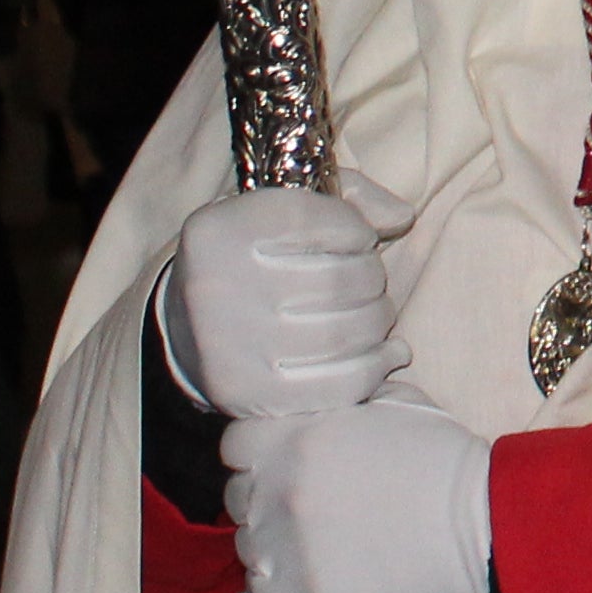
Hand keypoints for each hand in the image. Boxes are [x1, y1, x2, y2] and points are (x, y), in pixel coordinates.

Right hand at [161, 176, 409, 420]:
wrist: (190, 330)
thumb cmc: (257, 258)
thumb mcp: (286, 208)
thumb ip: (350, 195)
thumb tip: (401, 217)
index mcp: (218, 233)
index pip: (312, 218)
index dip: (353, 227)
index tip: (358, 238)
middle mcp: (214, 289)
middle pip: (336, 280)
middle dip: (372, 277)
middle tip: (370, 281)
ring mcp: (228, 349)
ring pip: (342, 334)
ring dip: (377, 321)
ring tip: (374, 313)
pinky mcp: (249, 397)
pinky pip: (338, 385)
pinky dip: (376, 367)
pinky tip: (386, 352)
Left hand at [220, 393, 491, 592]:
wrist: (478, 526)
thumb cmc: (440, 460)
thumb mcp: (394, 402)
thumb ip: (342, 398)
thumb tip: (326, 391)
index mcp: (295, 437)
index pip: (235, 446)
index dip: (258, 453)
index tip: (283, 464)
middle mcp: (280, 491)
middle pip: (237, 498)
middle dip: (265, 499)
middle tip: (307, 507)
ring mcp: (287, 549)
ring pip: (249, 548)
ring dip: (274, 545)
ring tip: (319, 544)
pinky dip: (284, 588)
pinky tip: (319, 575)